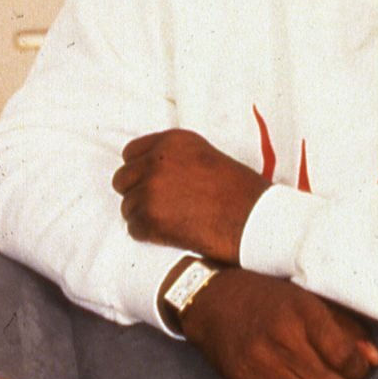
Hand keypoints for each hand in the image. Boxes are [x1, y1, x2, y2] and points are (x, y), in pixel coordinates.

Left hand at [113, 130, 269, 261]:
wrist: (255, 220)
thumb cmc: (238, 191)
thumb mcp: (204, 155)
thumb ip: (172, 157)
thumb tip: (146, 169)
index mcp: (171, 142)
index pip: (130, 153)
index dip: (140, 171)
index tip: (152, 183)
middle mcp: (156, 162)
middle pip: (122, 179)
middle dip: (136, 193)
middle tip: (159, 206)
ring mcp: (151, 190)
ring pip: (127, 207)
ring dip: (143, 217)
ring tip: (171, 222)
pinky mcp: (150, 219)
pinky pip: (134, 229)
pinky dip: (149, 236)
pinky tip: (171, 235)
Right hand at [180, 269, 377, 378]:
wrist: (209, 302)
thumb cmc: (265, 298)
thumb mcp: (307, 300)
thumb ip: (345, 328)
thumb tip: (374, 359)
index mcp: (302, 315)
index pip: (346, 357)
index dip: (360, 367)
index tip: (358, 365)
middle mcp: (281, 342)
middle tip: (333, 372)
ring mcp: (260, 367)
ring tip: (311, 378)